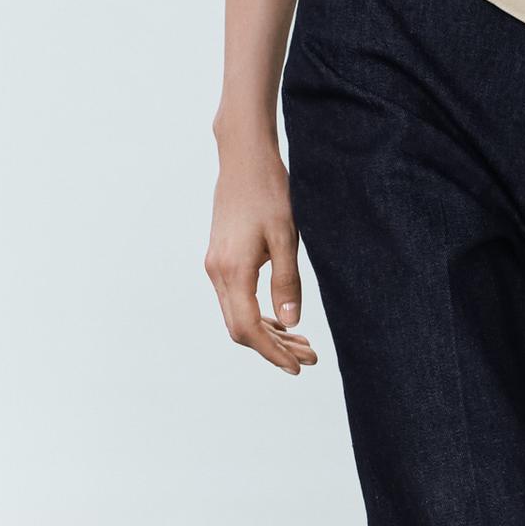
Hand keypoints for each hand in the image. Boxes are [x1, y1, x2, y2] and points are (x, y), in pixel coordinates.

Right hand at [205, 148, 320, 374]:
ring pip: (237, 315)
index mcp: (233, 271)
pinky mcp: (220, 259)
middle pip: (240, 329)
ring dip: (267, 334)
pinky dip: (258, 315)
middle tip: (309, 358)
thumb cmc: (269, 192)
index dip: (272, 353)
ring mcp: (215, 266)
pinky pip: (236, 300)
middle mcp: (217, 273)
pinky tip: (282, 319)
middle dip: (274, 348)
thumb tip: (293, 325)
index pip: (248, 329)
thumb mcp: (285, 237)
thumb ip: (288, 282)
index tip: (297, 367)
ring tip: (302, 343)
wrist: (243, 159)